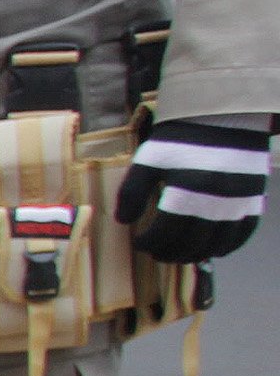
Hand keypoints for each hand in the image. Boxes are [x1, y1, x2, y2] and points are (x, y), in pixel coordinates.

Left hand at [117, 116, 267, 263]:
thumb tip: (122, 221)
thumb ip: (133, 191)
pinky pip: (244, 234)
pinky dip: (228, 247)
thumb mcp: (149, 160)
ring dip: (196, 255)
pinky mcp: (254, 200)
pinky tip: (212, 250)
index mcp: (185, 192)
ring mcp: (237, 204)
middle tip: (158, 254)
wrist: (223, 120)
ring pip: (217, 244)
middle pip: (190, 243)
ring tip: (180, 255)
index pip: (164, 233)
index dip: (149, 243)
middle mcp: (214, 202)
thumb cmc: (181, 141)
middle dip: (170, 253)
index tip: (140, 244)